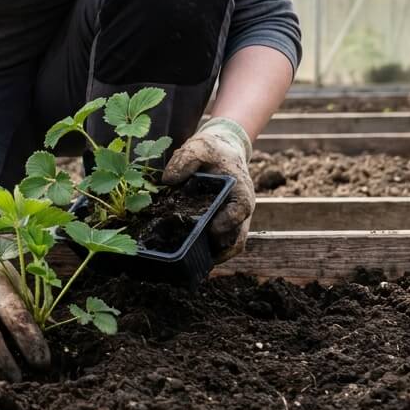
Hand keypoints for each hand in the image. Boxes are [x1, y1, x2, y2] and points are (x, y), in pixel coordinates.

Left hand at [162, 117, 252, 261]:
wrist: (221, 152)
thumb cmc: (211, 151)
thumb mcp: (198, 147)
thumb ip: (185, 159)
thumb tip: (168, 180)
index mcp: (240, 190)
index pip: (240, 210)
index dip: (227, 222)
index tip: (211, 228)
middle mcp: (241, 209)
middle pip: (237, 237)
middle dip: (219, 249)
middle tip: (195, 255)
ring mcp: (234, 220)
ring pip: (231, 246)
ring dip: (214, 255)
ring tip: (191, 262)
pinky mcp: (224, 226)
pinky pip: (222, 246)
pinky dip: (210, 253)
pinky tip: (190, 257)